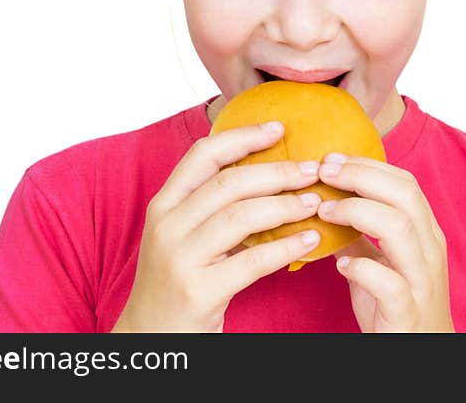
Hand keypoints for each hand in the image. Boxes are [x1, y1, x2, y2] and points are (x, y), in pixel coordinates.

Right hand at [111, 122, 321, 331]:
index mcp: (164, 204)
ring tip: (314, 202)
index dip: (243, 136)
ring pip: (242, 216)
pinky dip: (287, 247)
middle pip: (230, 182)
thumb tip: (268, 170)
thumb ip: (210, 204)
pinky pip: (253, 260)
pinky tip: (310, 240)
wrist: (151, 337)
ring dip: (286, 205)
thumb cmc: (177, 279)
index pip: (203, 154)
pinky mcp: (199, 291)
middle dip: (277, 171)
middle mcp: (167, 226)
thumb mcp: (182, 234)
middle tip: (311, 169)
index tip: (279, 128)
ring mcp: (180, 258)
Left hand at [316, 153, 453, 331]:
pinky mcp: (408, 313)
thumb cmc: (396, 308)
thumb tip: (325, 201)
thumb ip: (359, 233)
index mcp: (425, 233)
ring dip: (356, 212)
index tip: (331, 159)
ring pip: (400, 228)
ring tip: (324, 213)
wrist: (421, 357)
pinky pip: (390, 284)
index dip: (367, 165)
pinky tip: (340, 264)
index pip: (405, 182)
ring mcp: (422, 281)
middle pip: (404, 195)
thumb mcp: (379, 262)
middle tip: (323, 173)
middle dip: (360, 176)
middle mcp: (429, 251)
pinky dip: (362, 268)